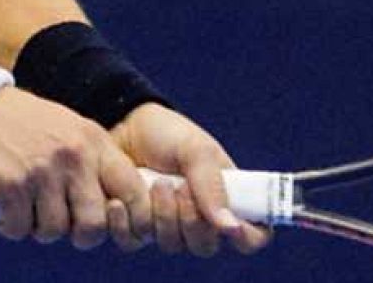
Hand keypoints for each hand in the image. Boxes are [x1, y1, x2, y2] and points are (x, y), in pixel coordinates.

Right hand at [0, 87, 153, 249]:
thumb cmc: (23, 125)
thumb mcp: (69, 129)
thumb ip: (93, 163)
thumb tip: (114, 212)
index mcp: (93, 142)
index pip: (132, 190)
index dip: (131, 218)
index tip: (112, 222)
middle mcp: (72, 156)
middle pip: (94, 225)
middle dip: (77, 233)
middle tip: (60, 222)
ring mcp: (41, 171)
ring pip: (55, 231)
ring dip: (38, 227)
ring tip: (27, 209)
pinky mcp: (10, 184)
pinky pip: (20, 228)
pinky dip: (12, 226)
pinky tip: (6, 209)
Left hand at [110, 102, 271, 256]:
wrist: (122, 126)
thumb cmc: (166, 134)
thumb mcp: (196, 149)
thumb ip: (212, 184)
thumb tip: (229, 226)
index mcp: (225, 199)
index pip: (250, 234)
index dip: (247, 236)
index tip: (234, 226)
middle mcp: (198, 218)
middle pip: (206, 246)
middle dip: (192, 221)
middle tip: (180, 187)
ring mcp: (166, 225)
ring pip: (172, 245)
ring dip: (163, 216)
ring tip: (156, 183)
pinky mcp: (135, 226)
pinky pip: (135, 240)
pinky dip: (129, 222)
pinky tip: (122, 200)